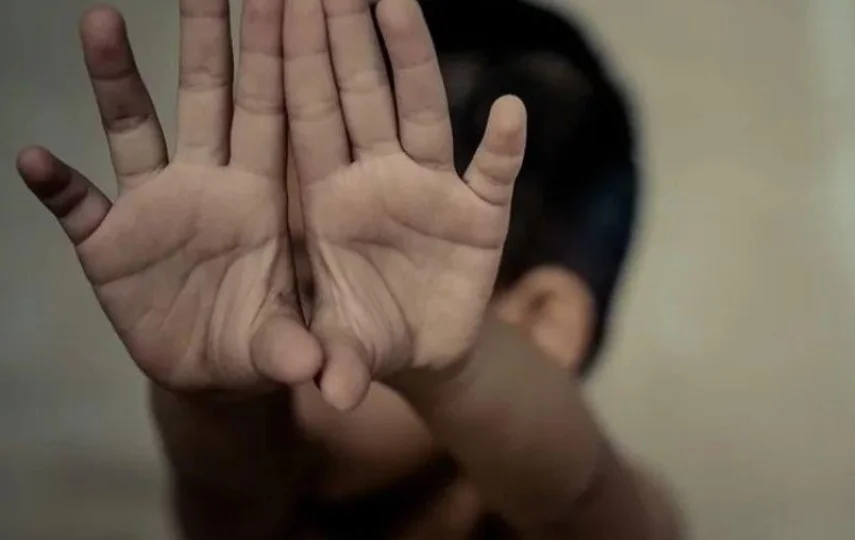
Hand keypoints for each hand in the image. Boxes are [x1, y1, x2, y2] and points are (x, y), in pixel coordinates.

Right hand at [16, 1, 319, 393]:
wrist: (216, 373)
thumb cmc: (263, 341)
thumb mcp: (283, 347)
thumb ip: (294, 350)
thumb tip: (311, 372)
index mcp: (264, 195)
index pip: (273, 112)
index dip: (277, 56)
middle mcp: (209, 184)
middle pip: (209, 95)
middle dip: (209, 35)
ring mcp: (155, 206)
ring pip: (135, 128)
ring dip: (116, 78)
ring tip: (100, 19)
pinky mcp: (109, 243)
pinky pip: (77, 206)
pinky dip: (58, 187)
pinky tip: (36, 160)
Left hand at [284, 0, 527, 408]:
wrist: (418, 354)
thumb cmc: (363, 338)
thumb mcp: (341, 351)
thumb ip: (336, 363)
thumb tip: (336, 396)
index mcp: (327, 198)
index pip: (308, 116)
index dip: (294, 62)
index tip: (282, 3)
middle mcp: (376, 178)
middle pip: (357, 92)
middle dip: (340, 33)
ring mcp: (430, 190)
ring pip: (419, 109)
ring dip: (411, 56)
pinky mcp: (481, 217)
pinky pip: (494, 174)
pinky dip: (503, 147)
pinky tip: (510, 111)